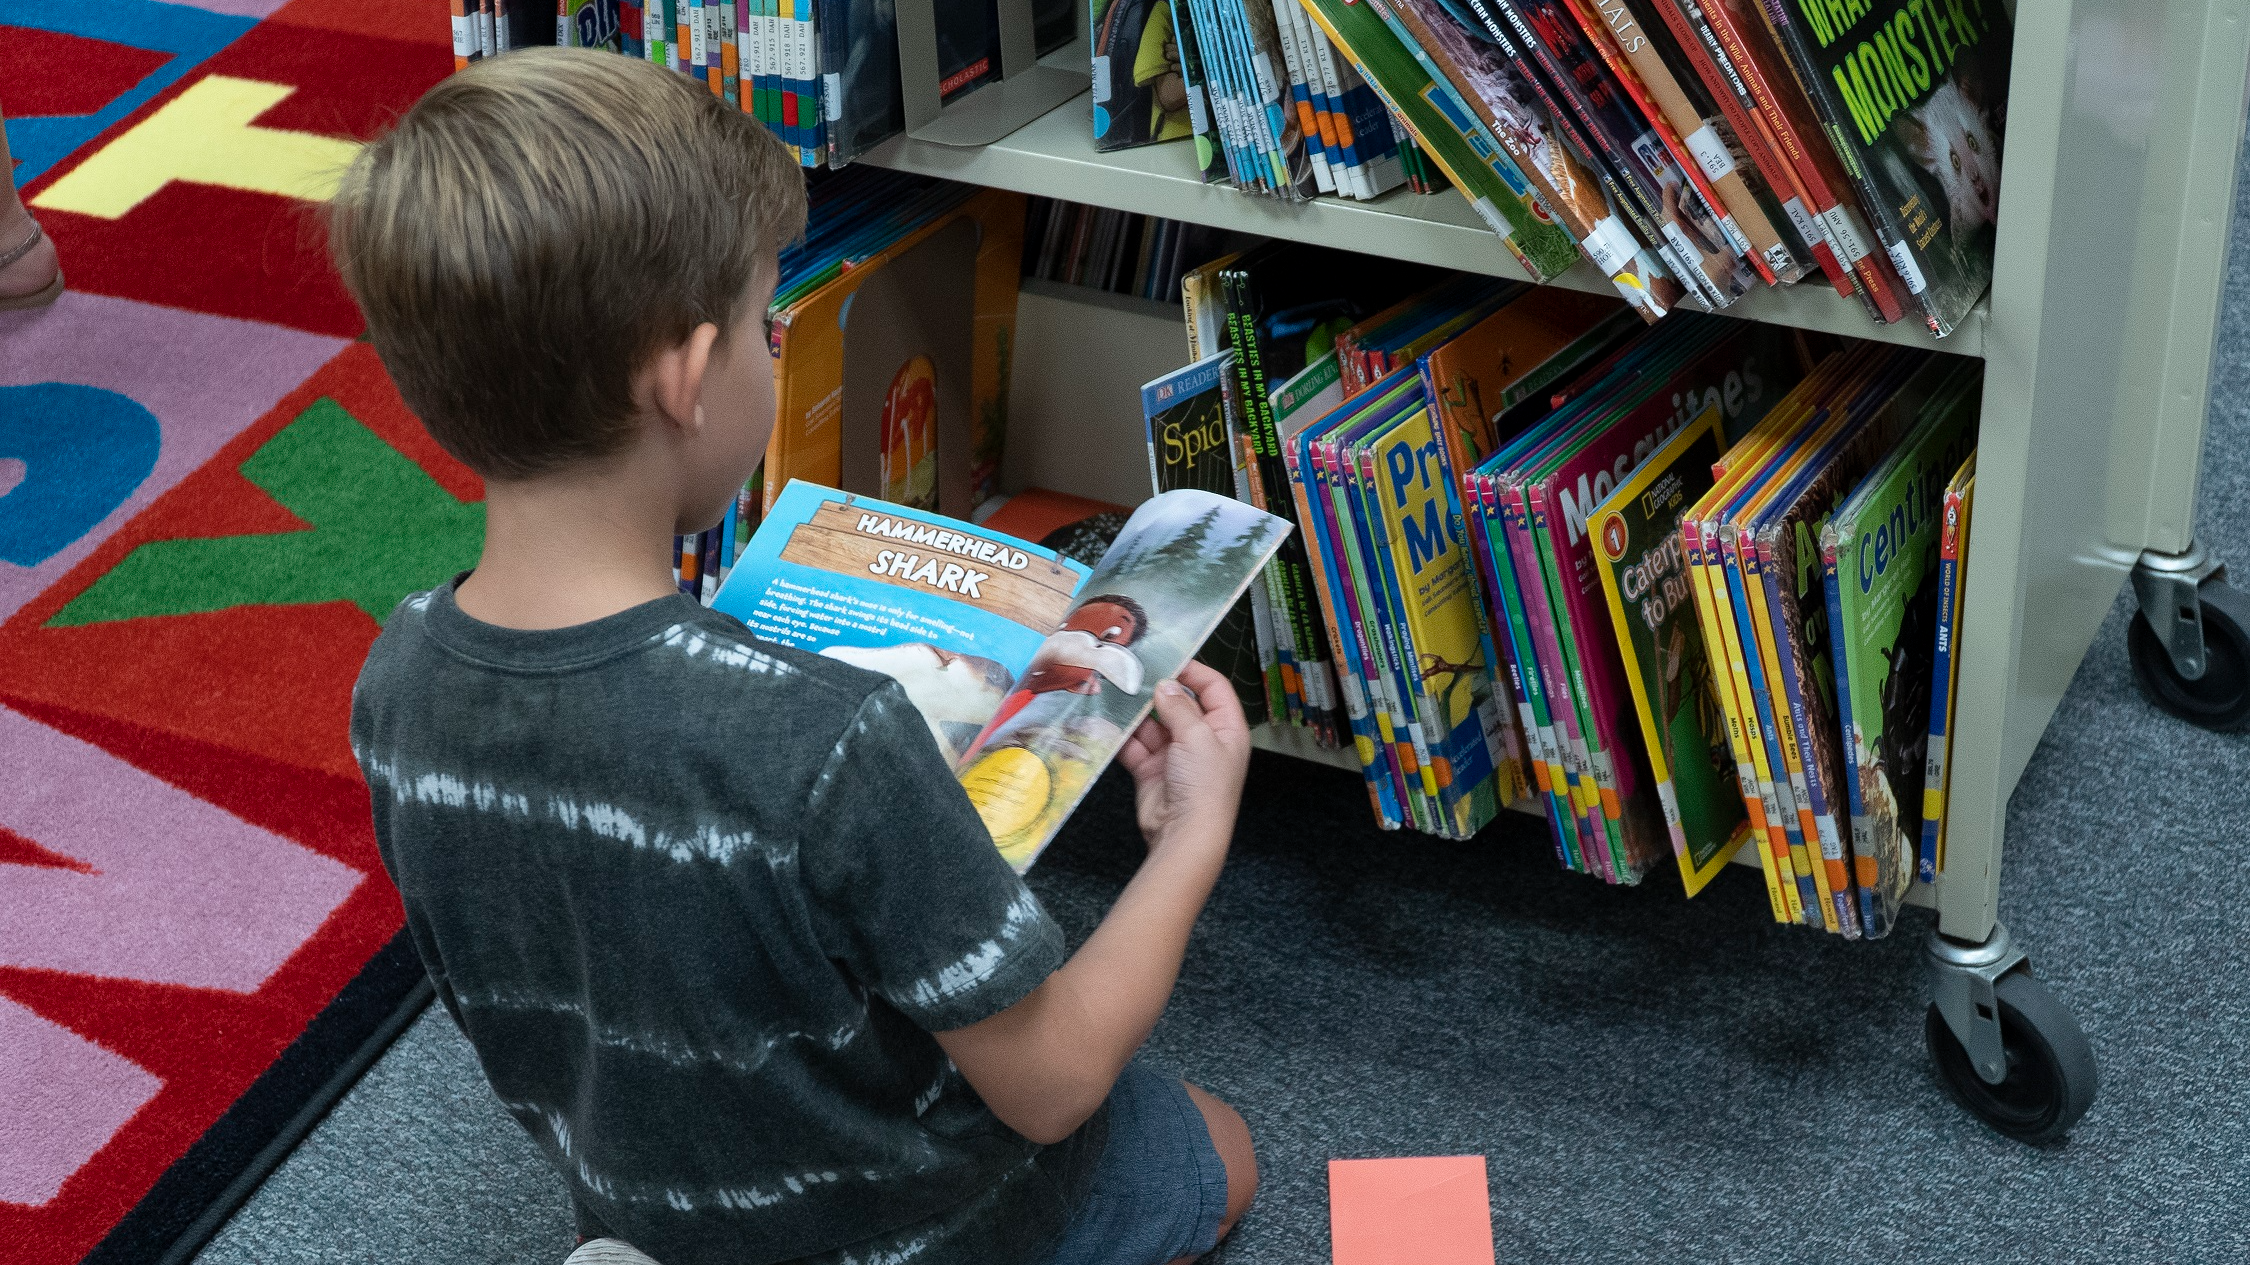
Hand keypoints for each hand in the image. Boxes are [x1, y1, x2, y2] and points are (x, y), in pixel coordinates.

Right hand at [1116, 659, 1249, 866]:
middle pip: (1179, 703)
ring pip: (1152, 723)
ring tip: (1112, 691)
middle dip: (1155, 690)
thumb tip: (1165, 684)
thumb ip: (1179, 707)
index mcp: (1226, 728)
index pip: (1213, 687)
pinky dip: (1121, 735)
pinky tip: (1105, 720)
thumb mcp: (1198, 737)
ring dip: (1134, 711)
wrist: (1184, 835)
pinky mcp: (1151, 770)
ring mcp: (1175, 755)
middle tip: (1130, 671)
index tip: (1166, 657)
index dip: (1193, 670)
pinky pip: (1135, 745)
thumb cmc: (1204, 786)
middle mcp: (1202, 738)